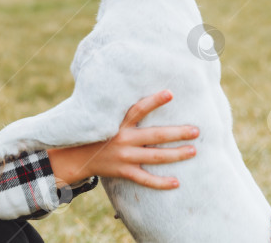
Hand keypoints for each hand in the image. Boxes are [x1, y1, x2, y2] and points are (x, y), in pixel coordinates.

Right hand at [47, 90, 197, 189]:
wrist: (73, 157)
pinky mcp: (123, 172)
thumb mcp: (98, 117)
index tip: (170, 93)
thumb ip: (115, 108)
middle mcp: (122, 139)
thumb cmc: (91, 133)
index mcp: (117, 123)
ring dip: (176, 154)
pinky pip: (145, 180)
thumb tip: (130, 87)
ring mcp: (124, 157)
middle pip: (155, 136)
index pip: (137, 109)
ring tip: (193, 151)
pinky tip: (176, 182)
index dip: (154, 101)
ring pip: (155, 157)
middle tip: (196, 130)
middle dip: (177, 133)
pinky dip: (161, 183)